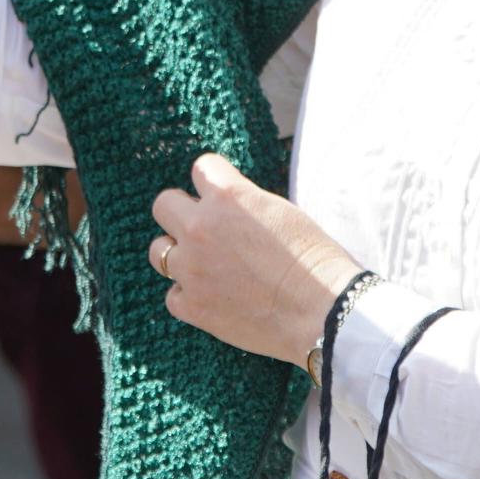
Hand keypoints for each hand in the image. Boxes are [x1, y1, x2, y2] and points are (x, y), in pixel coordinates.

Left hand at [149, 154, 364, 366]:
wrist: (321, 311)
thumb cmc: (312, 260)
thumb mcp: (279, 210)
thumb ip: (243, 202)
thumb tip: (226, 204)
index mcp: (227, 196)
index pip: (200, 168)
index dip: (214, 182)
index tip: (222, 195)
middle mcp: (200, 227)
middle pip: (163, 204)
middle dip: (182, 213)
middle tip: (204, 228)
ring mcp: (191, 269)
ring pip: (158, 250)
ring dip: (178, 253)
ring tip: (204, 264)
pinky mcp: (192, 306)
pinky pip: (173, 294)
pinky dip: (189, 294)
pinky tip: (213, 296)